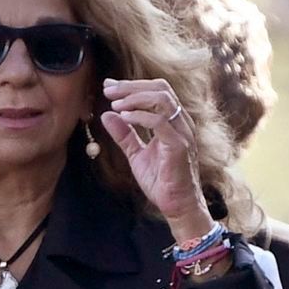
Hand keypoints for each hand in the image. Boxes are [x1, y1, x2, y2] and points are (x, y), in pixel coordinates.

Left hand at [100, 78, 211, 238]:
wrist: (176, 204)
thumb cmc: (161, 179)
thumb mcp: (135, 153)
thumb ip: (124, 134)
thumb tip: (107, 115)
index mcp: (172, 122)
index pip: (157, 91)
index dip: (132, 85)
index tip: (108, 86)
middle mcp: (180, 123)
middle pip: (161, 89)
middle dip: (131, 86)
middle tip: (108, 90)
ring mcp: (182, 133)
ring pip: (163, 100)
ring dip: (135, 97)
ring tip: (115, 104)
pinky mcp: (178, 146)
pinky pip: (160, 122)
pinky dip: (140, 116)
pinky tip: (124, 117)